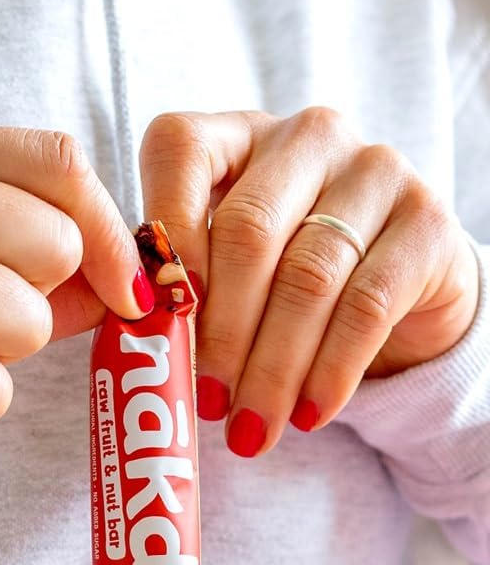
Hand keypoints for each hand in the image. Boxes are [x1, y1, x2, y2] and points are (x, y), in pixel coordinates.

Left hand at [140, 108, 478, 455]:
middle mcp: (306, 136)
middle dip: (220, 335)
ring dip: (272, 370)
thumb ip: (176, 286)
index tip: (153, 315)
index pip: (181, 150)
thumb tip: (139, 342)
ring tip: (249, 428)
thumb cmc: (277, 280)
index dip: (163, 235)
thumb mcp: (220, 269)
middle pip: (247, 234)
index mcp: (235, 137)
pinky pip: (367, 306)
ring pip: (307, 279)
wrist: (394, 288)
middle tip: (204, 404)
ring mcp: (374, 169)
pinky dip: (329, 371)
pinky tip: (306, 415)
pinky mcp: (426, 220)